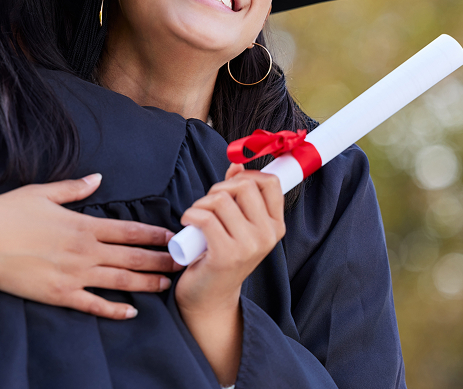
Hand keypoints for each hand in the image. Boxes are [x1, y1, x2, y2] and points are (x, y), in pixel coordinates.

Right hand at [0, 174, 178, 319]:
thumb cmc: (7, 214)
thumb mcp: (42, 193)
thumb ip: (74, 189)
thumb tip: (97, 179)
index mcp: (82, 225)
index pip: (128, 230)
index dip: (153, 234)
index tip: (172, 236)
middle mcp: (84, 252)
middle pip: (131, 257)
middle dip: (159, 260)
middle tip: (181, 263)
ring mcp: (74, 276)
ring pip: (120, 281)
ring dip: (146, 283)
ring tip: (166, 285)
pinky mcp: (60, 295)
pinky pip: (94, 305)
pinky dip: (114, 310)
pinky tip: (130, 312)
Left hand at [176, 163, 285, 312]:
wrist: (210, 298)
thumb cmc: (220, 256)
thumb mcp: (236, 224)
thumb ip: (239, 194)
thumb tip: (237, 164)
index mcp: (275, 226)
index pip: (270, 183)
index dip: (247, 176)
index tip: (230, 186)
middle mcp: (267, 236)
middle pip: (244, 185)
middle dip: (219, 188)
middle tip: (208, 206)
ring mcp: (248, 246)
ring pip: (221, 200)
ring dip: (200, 204)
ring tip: (197, 219)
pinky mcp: (226, 255)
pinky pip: (205, 217)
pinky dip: (190, 215)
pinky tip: (188, 224)